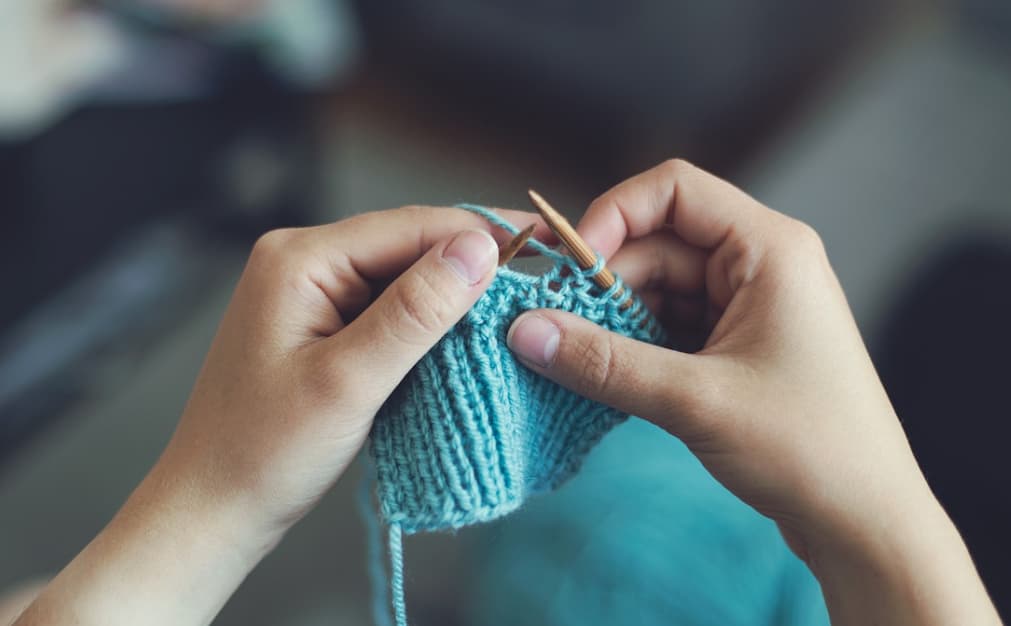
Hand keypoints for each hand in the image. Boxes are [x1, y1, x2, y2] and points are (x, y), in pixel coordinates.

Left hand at [15, 206, 546, 625]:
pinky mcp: (321, 324)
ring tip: (519, 306)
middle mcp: (304, 261)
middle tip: (543, 280)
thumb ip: (414, 312)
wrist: (212, 508)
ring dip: (455, 295)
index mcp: (300, 259)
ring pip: (403, 277)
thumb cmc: (264, 452)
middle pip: (409, 246)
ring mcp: (311, 292)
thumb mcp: (348, 381)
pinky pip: (387, 308)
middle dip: (473, 264)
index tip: (548, 243)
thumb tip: (479, 249)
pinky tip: (467, 334)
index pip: (411, 227)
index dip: (483, 234)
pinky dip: (428, 322)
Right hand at [506, 160, 999, 624]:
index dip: (611, 216)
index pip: (674, 190)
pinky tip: (602, 374)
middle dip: (603, 284)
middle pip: (657, 244)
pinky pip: (669, 326)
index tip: (568, 268)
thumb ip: (604, 362)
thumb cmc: (808, 449)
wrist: (865, 522)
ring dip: (613, 321)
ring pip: (657, 289)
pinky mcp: (735, 346)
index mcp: (769, 248)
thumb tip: (523, 331)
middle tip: (551, 328)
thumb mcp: (696, 400)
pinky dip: (633, 346)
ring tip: (571, 359)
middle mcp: (759, 264)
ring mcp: (748, 306)